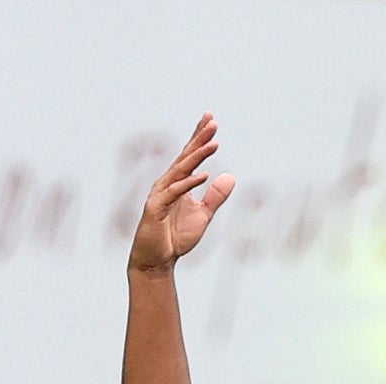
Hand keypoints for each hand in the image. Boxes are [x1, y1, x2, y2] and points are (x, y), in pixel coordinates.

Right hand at [128, 112, 235, 274]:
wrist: (157, 260)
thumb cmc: (175, 238)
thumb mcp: (202, 216)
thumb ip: (215, 197)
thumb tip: (230, 177)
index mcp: (178, 184)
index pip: (190, 156)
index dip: (200, 138)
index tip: (211, 121)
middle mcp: (168, 184)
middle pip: (185, 157)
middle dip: (199, 139)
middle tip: (213, 122)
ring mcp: (160, 194)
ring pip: (180, 170)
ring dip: (196, 156)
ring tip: (212, 143)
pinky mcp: (155, 208)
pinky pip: (174, 193)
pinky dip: (188, 184)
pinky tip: (203, 175)